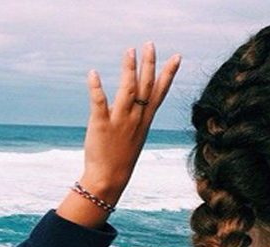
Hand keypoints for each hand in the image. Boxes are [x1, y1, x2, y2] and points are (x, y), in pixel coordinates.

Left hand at [57, 43, 180, 227]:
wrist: (109, 179)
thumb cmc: (120, 160)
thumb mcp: (133, 138)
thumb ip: (134, 120)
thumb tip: (134, 107)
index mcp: (144, 121)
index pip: (159, 93)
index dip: (168, 74)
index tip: (176, 57)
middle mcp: (135, 118)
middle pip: (145, 86)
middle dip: (149, 64)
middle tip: (149, 44)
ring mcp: (119, 121)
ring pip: (128, 90)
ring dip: (129, 69)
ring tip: (129, 51)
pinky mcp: (101, 124)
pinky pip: (99, 102)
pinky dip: (96, 87)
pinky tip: (93, 73)